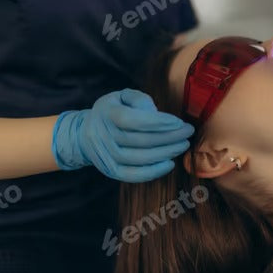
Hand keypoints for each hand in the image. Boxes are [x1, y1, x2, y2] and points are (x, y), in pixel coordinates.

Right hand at [52, 88, 193, 182]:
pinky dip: (153, 172)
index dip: (158, 122)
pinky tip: (170, 163)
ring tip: (183, 145)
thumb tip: (155, 112)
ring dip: (166, 153)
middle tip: (188, 132)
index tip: (179, 122)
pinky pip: (133, 175)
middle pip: (141, 140)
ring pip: (139, 158)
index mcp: (107, 114)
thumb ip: (139, 99)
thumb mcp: (121, 97)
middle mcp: (104, 136)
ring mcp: (106, 156)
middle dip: (170, 137)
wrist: (84, 134)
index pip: (133, 120)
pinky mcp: (110, 170)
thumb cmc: (113, 111)